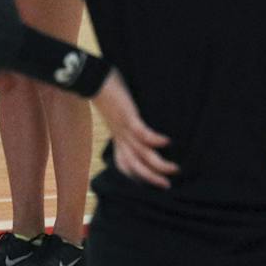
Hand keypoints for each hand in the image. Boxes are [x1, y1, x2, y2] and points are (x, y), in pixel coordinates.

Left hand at [92, 71, 175, 188]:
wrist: (91, 79)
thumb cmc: (107, 93)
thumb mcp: (117, 112)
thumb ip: (129, 121)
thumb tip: (143, 126)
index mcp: (118, 137)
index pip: (124, 164)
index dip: (136, 177)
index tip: (151, 183)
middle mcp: (121, 137)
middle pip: (135, 165)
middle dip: (151, 178)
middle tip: (168, 186)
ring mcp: (123, 128)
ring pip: (141, 154)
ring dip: (158, 164)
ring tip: (175, 168)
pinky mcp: (127, 116)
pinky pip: (141, 132)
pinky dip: (154, 139)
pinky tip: (167, 142)